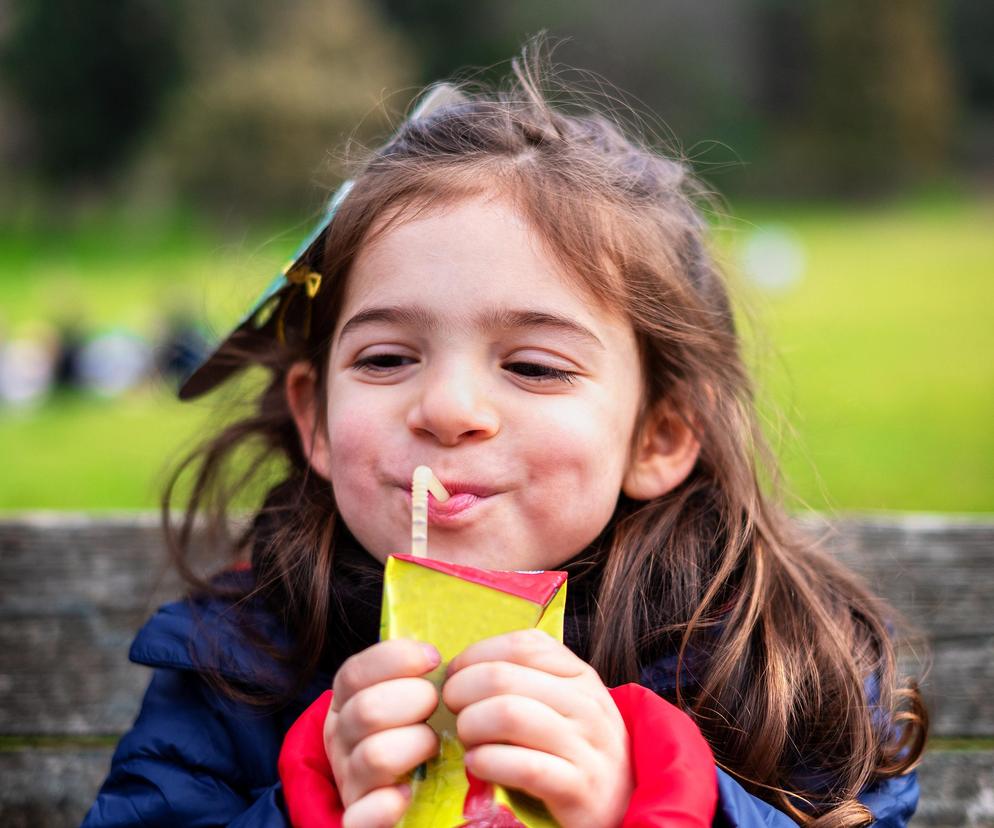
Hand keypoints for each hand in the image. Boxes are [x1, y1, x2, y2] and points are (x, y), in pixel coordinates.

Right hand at [326, 639, 440, 827]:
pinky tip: (408, 792)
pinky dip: (387, 804)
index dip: (396, 658)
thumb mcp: (398, 694)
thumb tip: (432, 652)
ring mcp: (347, 779)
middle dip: (414, 700)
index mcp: (345, 701)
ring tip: (433, 746)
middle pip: (366, 710)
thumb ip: (409, 673)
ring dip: (415, 745)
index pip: (355, 672)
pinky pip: (362, 816)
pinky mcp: (358, 818)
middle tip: (437, 706)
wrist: (387, 790)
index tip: (433, 658)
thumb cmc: (405, 729)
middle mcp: (340, 738)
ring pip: (374, 756)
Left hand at [443, 629, 632, 827]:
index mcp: (579, 674)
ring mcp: (586, 745)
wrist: (621, 804)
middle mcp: (586, 703)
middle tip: (452, 710)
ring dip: (471, 726)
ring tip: (467, 740)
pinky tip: (477, 764)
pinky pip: (522, 765)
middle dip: (462, 691)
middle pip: (503, 677)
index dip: (476, 655)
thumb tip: (462, 668)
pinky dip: (487, 762)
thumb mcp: (563, 702)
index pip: (521, 644)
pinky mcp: (579, 787)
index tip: (455, 674)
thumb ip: (525, 679)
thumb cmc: (576, 748)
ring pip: (508, 714)